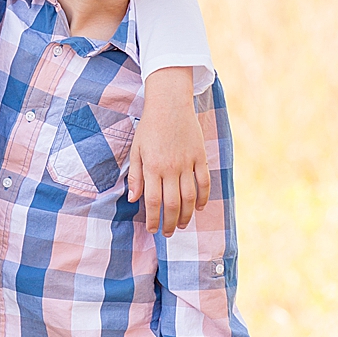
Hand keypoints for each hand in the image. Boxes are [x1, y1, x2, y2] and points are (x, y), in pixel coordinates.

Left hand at [128, 67, 210, 234]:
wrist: (170, 103)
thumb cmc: (150, 127)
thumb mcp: (136, 149)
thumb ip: (136, 175)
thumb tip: (133, 199)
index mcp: (153, 167)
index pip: (153, 201)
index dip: (153, 219)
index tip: (153, 229)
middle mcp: (171, 168)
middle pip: (172, 204)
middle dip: (170, 222)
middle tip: (169, 233)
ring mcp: (188, 163)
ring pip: (190, 197)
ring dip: (187, 215)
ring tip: (183, 225)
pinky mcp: (200, 157)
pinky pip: (204, 182)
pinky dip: (203, 197)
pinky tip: (199, 207)